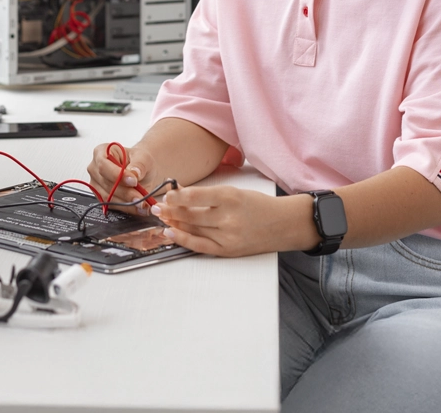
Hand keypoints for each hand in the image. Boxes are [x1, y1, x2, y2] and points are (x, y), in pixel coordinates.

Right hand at [86, 142, 159, 214]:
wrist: (142, 172)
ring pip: (108, 197)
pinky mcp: (102, 197)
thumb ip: (139, 164)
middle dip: (125, 192)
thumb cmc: (138, 161)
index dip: (117, 175)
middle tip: (141, 197)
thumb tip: (134, 173)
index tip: (133, 181)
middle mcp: (95, 168)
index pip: (103, 165)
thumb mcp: (143, 157)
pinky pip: (113, 205)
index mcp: (101, 152)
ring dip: (127, 203)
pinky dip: (127, 208)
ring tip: (143, 203)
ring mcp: (97, 184)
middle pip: (106, 183)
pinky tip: (139, 207)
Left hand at [151, 187, 316, 256]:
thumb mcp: (235, 192)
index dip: (176, 197)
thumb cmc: (258, 205)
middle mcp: (228, 217)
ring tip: (161, 218)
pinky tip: (170, 234)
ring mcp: (228, 235)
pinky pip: (200, 245)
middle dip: (170, 211)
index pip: (195, 196)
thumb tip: (180, 196)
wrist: (283, 224)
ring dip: (173, 224)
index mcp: (230, 197)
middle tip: (156, 207)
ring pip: (192, 229)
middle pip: (190, 214)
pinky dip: (183, 240)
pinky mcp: (228, 250)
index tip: (165, 195)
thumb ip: (209, 195)